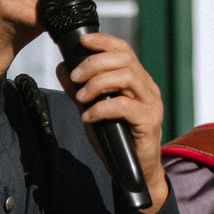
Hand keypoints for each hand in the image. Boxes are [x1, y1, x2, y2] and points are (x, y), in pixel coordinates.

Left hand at [54, 31, 169, 212]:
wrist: (132, 172)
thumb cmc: (115, 140)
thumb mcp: (92, 110)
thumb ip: (79, 89)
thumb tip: (62, 67)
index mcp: (136, 80)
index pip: (124, 50)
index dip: (104, 41)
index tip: (82, 42)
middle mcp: (147, 88)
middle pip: (124, 59)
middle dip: (94, 63)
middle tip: (75, 77)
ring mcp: (151, 103)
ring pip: (126, 77)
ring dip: (98, 82)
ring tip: (81, 97)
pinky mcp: (149, 121)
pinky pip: (124, 105)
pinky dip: (101, 108)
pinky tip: (88, 116)